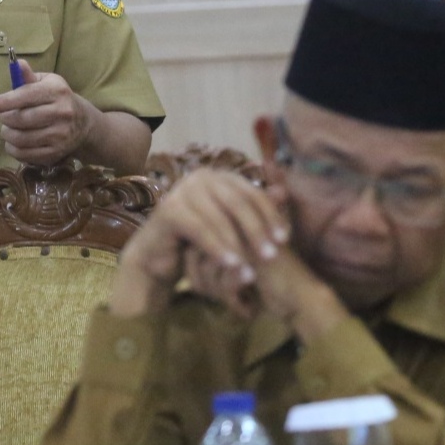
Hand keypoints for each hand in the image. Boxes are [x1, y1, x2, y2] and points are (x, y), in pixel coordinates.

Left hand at [0, 59, 91, 163]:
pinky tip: (14, 142)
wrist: (83, 123)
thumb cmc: (57, 98)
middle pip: (21, 119)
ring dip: (7, 134)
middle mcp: (62, 112)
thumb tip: (17, 63)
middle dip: (5, 118)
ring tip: (8, 129)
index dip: (3, 102)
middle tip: (3, 116)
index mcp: (57, 91)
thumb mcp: (47, 82)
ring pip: (21, 138)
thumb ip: (29, 77)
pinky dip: (13, 149)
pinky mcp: (56, 152)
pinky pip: (26, 154)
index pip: (26, 96)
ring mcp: (60, 135)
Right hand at [110, 169, 289, 317]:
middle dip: (257, 231)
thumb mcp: (232, 226)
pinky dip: (218, 249)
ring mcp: (182, 190)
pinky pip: (200, 229)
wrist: (160, 255)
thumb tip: (283, 193)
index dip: (271, 215)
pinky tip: (231, 265)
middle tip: (271, 256)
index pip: (252, 192)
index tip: (284, 239)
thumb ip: (254, 211)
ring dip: (239, 246)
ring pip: (220, 218)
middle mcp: (200, 177)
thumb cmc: (201, 240)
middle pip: (238, 203)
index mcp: (219, 177)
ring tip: (252, 268)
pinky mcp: (169, 209)